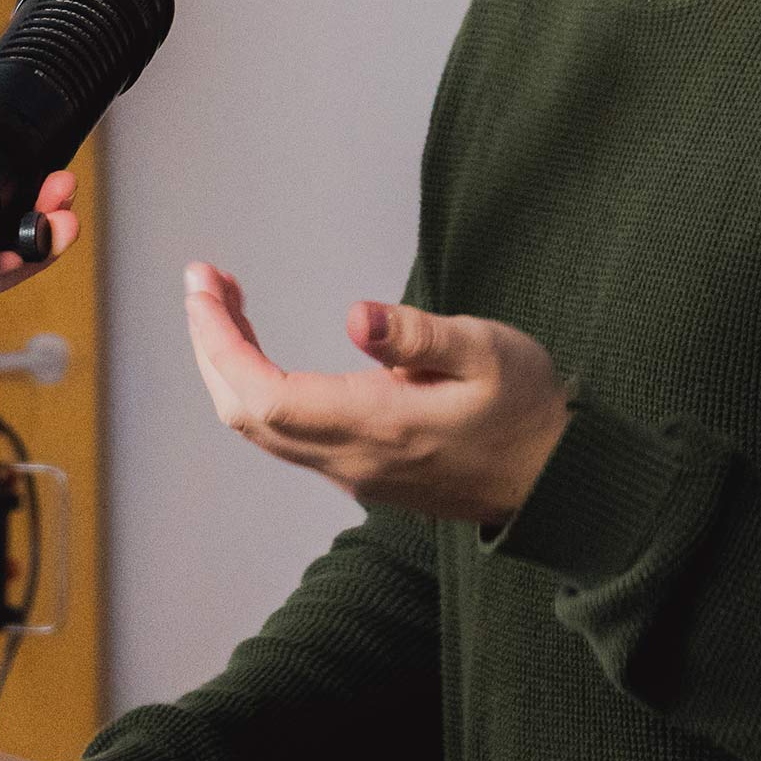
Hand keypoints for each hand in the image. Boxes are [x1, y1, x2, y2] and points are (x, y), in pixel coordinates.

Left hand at [182, 263, 569, 525]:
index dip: (220, 343)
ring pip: (260, 426)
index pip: (265, 394)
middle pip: (245, 412)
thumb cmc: (528, 409)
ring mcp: (351, 471)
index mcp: (377, 426)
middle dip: (210, 344)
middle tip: (204, 281)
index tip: (204, 287)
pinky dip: (256, 384)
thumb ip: (420, 335)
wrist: (557, 480)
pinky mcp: (359, 471)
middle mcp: (351, 459)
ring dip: (229, 364)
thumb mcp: (488, 351)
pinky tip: (261, 347)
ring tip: (226, 300)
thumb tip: (356, 317)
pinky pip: (284, 433)